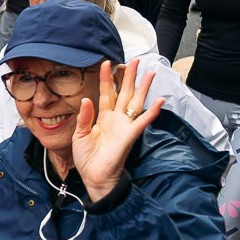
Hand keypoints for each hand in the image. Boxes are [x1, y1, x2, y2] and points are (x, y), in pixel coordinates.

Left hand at [70, 61, 160, 201]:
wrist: (95, 177)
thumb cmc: (87, 159)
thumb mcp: (79, 135)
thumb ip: (84, 117)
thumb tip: (86, 99)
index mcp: (103, 118)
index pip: (107, 93)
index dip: (107, 78)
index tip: (107, 63)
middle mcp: (116, 119)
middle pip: (125, 93)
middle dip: (129, 77)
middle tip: (135, 61)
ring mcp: (125, 126)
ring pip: (136, 102)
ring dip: (143, 88)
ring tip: (150, 73)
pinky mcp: (130, 135)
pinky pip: (142, 121)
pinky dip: (152, 112)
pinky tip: (160, 100)